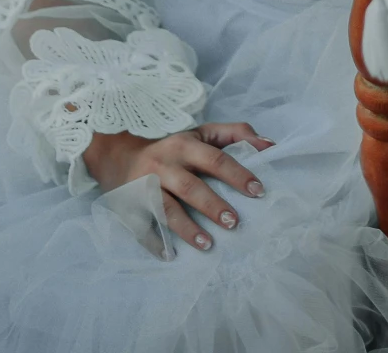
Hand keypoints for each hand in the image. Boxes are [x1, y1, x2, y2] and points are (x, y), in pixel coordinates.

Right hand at [82, 123, 272, 251]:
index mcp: (184, 145)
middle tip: (235, 222)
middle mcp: (164, 164)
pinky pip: (142, 226)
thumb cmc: (171, 148)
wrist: (117, 154)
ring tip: (208, 245)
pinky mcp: (130, 205)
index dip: (237, 175)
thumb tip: (270, 145)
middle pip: (190, 187)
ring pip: (166, 209)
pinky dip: (155, 242)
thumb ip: (235, 134)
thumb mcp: (200, 133)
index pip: (215, 160)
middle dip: (213, 206)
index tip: (258, 191)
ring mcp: (145, 186)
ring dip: (187, 228)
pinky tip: (170, 255)